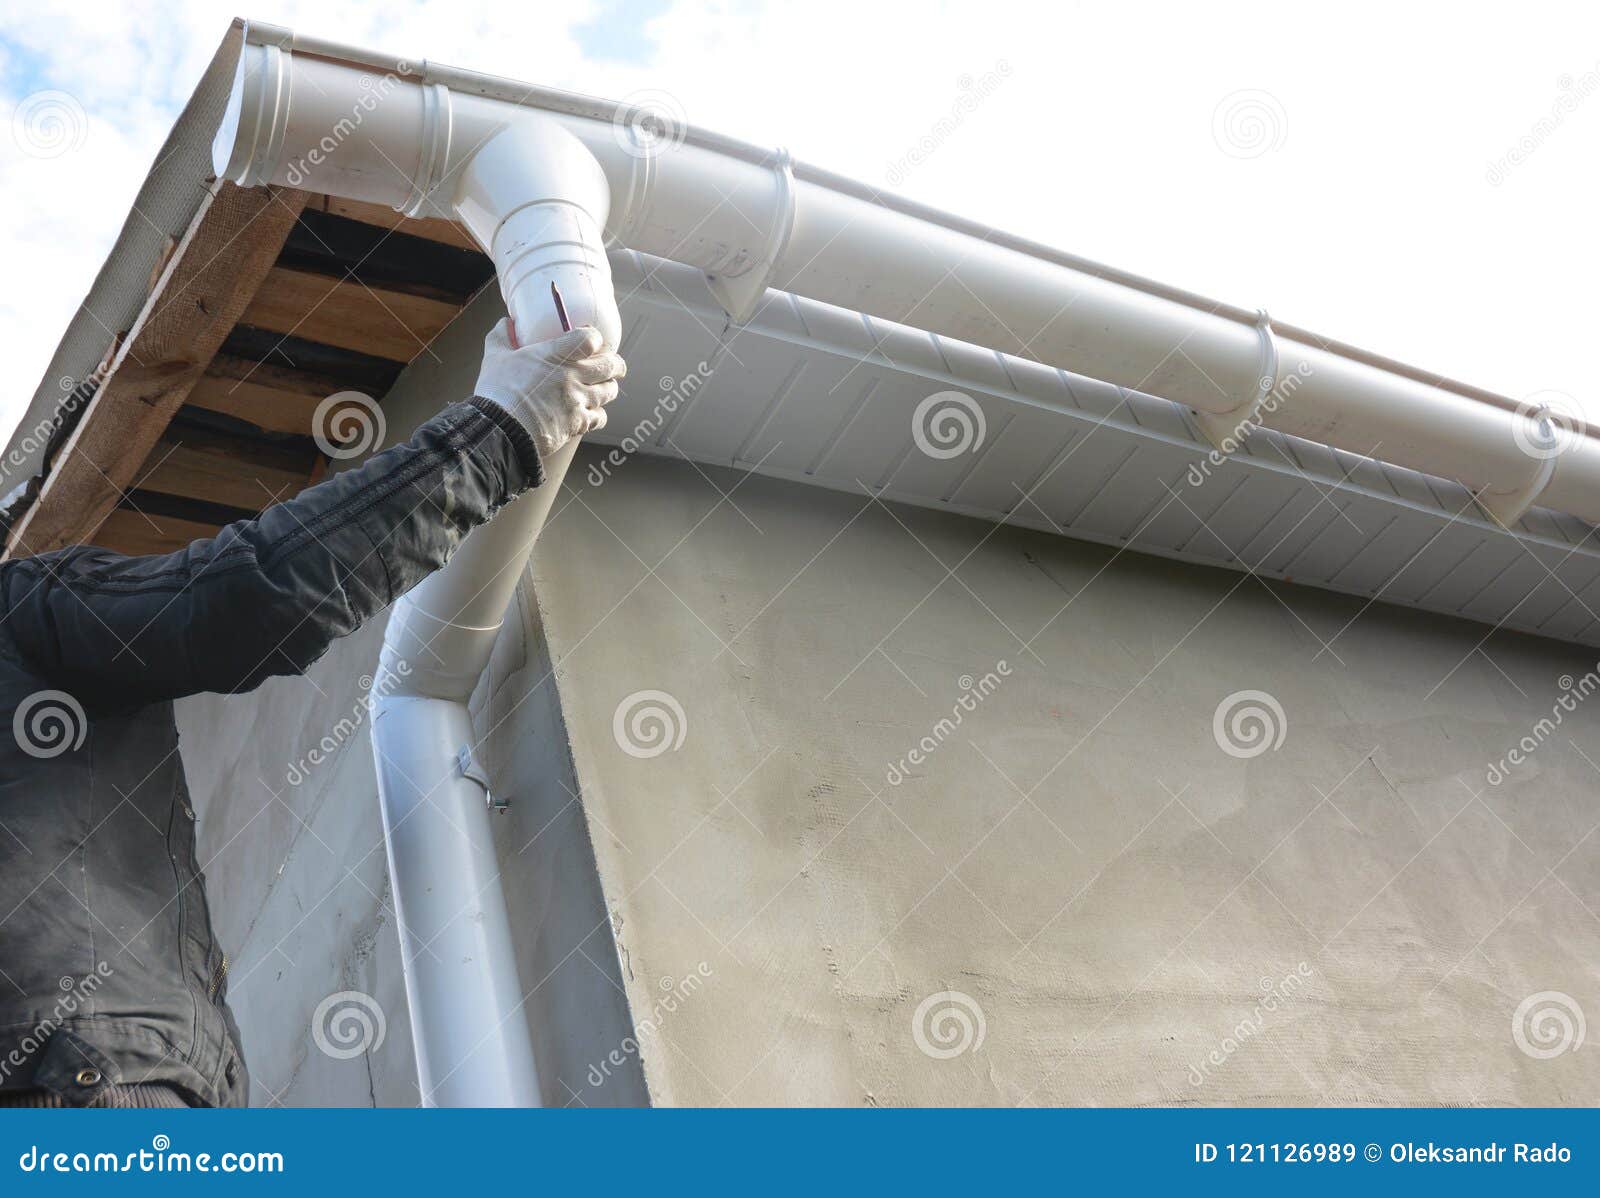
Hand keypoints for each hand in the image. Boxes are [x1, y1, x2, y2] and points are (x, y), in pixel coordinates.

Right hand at [474, 318, 626, 456]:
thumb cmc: (497, 392)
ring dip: (607, 389)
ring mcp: (578, 400)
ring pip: (610, 391)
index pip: (590, 338)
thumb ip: (502, 336)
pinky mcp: (579, 423)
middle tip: (613, 366)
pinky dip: (597, 415)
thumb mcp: (495, 357)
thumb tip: (506, 322)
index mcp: (556, 354)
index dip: (594, 338)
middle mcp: (573, 375)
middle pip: (611, 365)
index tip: (592, 342)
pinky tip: (589, 413)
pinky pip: (601, 417)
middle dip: (615, 365)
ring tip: (600, 389)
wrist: (500, 429)